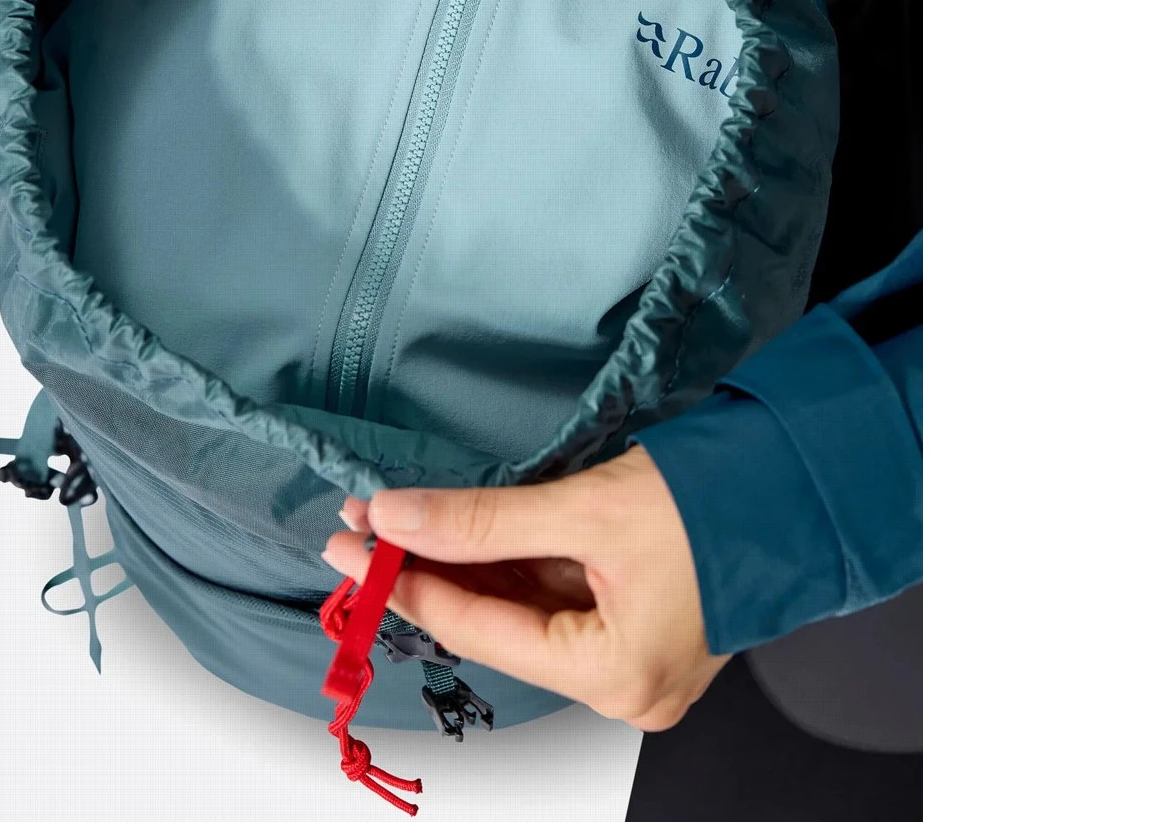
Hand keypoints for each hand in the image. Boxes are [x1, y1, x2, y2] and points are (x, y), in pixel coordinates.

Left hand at [322, 444, 728, 731]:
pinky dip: (510, 559)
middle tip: (368, 526)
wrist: (807, 481)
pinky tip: (461, 528)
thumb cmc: (721, 501)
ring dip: (466, 559)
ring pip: (525, 607)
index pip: (484, 630)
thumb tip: (399, 518)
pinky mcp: (641, 620)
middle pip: (500, 624)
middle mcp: (624, 683)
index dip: (410, 585)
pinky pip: (558, 595)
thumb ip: (484, 519)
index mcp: (617, 676)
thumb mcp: (587, 508)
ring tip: (400, 520)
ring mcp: (635, 655)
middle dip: (431, 569)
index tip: (357, 545)